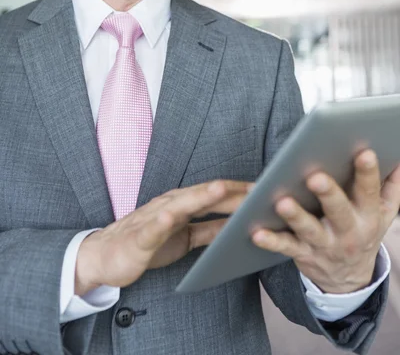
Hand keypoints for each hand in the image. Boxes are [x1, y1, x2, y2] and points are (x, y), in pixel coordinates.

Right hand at [75, 179, 253, 294]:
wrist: (105, 256)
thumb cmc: (147, 245)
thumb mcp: (185, 238)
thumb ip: (209, 230)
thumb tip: (237, 226)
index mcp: (183, 205)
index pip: (216, 195)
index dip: (240, 191)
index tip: (266, 189)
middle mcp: (170, 205)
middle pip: (204, 195)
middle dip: (230, 191)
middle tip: (256, 188)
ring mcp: (154, 218)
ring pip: (180, 205)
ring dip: (199, 196)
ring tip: (220, 189)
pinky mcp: (140, 237)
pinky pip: (152, 229)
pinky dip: (161, 221)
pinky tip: (171, 216)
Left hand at [251, 150, 399, 293]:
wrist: (350, 279)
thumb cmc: (363, 231)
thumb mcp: (384, 213)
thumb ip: (391, 186)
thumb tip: (398, 157)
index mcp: (368, 215)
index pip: (369, 192)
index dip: (368, 173)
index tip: (364, 152)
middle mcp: (348, 231)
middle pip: (339, 211)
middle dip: (329, 194)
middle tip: (316, 177)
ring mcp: (325, 244)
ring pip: (310, 230)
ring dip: (295, 216)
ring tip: (282, 202)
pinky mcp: (304, 254)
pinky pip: (286, 247)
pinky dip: (271, 241)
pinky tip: (256, 232)